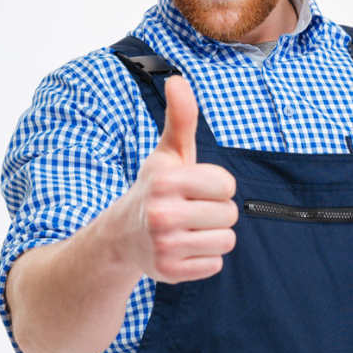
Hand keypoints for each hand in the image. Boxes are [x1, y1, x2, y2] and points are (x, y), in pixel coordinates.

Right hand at [121, 75, 237, 282]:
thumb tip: (178, 80)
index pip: (227, 186)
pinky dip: (204, 258)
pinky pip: (215, 265)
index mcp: (165, 182)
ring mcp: (164, 246)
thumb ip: (181, 118)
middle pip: (229, 215)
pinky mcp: (170, 273)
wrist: (123, 235)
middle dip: (216, 211)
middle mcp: (161, 215)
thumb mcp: (168, 153)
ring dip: (213, 235)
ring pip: (225, 241)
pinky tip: (184, 248)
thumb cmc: (155, 188)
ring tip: (189, 229)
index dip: (218, 186)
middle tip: (191, 210)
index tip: (197, 188)